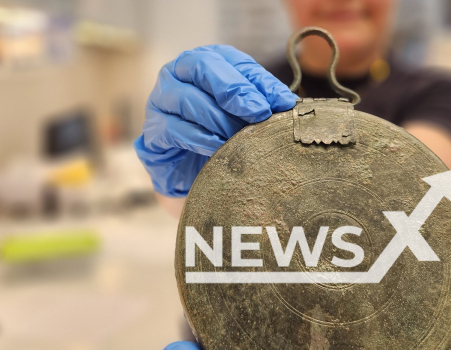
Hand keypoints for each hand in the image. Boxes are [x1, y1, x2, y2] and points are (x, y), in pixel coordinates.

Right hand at [134, 46, 297, 196]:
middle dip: (235, 90)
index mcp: (207, 62)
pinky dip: (200, 139)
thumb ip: (262, 105)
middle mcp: (179, 73)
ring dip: (220, 119)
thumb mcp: (247, 119)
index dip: (259, 82)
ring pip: (188, 99)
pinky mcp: (152, 131)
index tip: (283, 103)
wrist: (193, 177)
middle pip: (204, 67)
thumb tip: (287, 103)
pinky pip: (173, 129)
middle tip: (259, 112)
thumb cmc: (223, 139)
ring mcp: (160, 99)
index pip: (234, 62)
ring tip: (241, 136)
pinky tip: (218, 149)